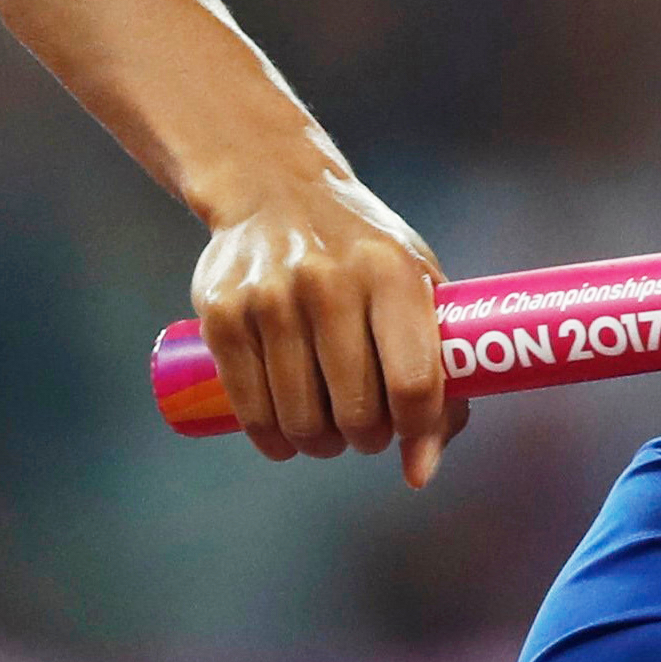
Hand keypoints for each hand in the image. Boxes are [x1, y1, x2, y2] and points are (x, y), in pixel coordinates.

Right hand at [188, 173, 469, 486]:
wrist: (275, 188)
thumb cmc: (365, 253)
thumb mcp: (415, 286)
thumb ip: (438, 373)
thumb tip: (420, 473)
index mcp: (392, 273)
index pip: (414, 382)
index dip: (416, 429)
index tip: (410, 436)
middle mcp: (330, 283)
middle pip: (355, 409)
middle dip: (365, 439)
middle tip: (365, 432)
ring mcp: (271, 298)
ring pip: (300, 418)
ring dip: (318, 444)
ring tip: (327, 434)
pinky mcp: (223, 313)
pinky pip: (250, 408)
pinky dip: (272, 439)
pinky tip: (285, 439)